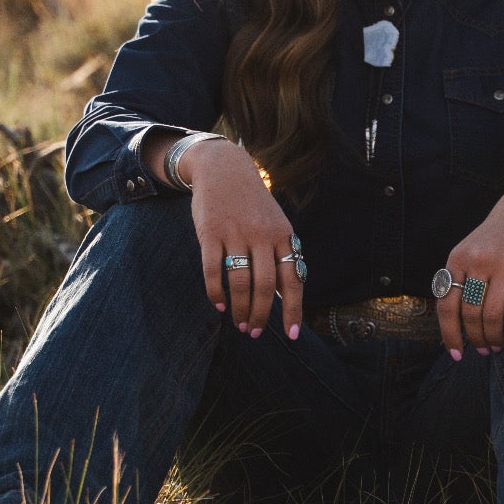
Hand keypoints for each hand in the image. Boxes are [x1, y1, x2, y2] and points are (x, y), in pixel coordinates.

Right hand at [142, 133, 302, 338]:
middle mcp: (262, 236)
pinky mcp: (210, 233)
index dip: (293, 310)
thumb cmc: (252, 204)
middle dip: (261, 316)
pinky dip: (217, 292)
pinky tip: (220, 304)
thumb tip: (284, 296)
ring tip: (239, 324)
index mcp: (283, 236)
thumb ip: (280, 255)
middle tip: (254, 332)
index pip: (293, 280)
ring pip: (240, 283)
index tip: (291, 335)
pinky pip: (214, 271)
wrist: (224, 168)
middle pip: (265, 287)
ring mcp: (236, 234)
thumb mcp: (275, 223)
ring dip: (240, 309)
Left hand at [435, 173, 503, 357]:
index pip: (446, 306)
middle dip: (476, 339)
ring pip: (493, 315)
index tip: (456, 354)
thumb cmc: (496, 238)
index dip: (449, 335)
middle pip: (470, 315)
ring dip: (494, 337)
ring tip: (497, 346)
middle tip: (483, 351)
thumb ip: (460, 280)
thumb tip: (455, 325)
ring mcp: (503, 266)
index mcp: (457, 260)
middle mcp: (477, 262)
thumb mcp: (470, 251)